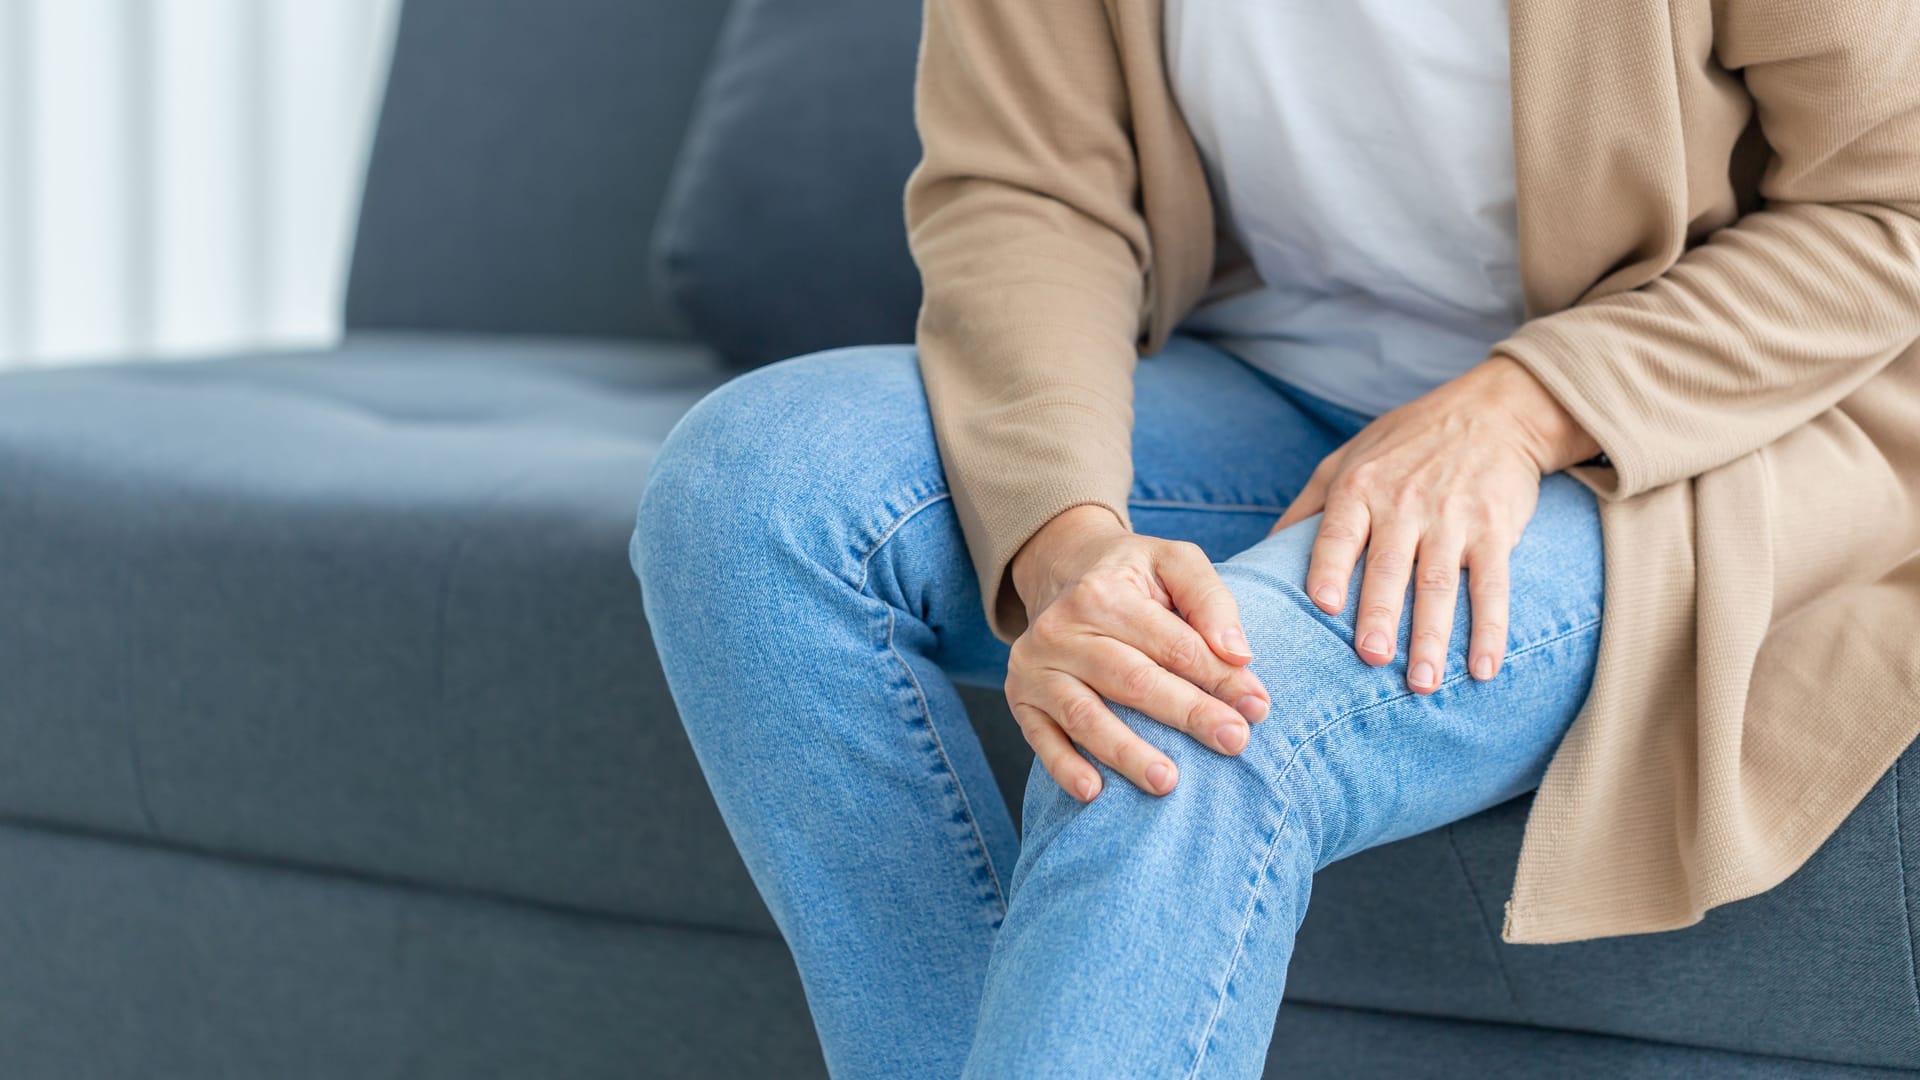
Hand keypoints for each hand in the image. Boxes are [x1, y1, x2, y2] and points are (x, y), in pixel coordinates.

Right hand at [1003, 505, 1272, 801]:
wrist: (1063, 571)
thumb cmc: (1133, 576)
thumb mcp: (1175, 563)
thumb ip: (1210, 599)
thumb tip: (1237, 653)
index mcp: (1104, 592)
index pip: (1172, 644)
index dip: (1219, 677)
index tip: (1257, 707)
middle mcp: (1062, 628)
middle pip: (1133, 680)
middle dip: (1188, 714)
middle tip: (1234, 743)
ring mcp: (1036, 666)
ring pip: (1086, 717)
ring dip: (1127, 753)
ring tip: (1168, 782)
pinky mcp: (1021, 697)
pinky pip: (1041, 738)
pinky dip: (1064, 767)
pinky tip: (1095, 792)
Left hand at [1268, 355, 1598, 693]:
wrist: (1491, 410)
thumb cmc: (1406, 440)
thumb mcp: (1346, 457)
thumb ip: (1307, 507)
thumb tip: (1261, 557)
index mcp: (1359, 489)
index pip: (1339, 534)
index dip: (1331, 568)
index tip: (1324, 606)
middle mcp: (1404, 504)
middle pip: (1389, 567)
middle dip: (1381, 615)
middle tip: (1372, 660)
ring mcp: (1451, 519)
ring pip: (1439, 585)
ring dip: (1434, 638)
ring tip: (1423, 684)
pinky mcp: (1494, 530)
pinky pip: (1493, 586)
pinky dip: (1491, 630)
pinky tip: (1485, 669)